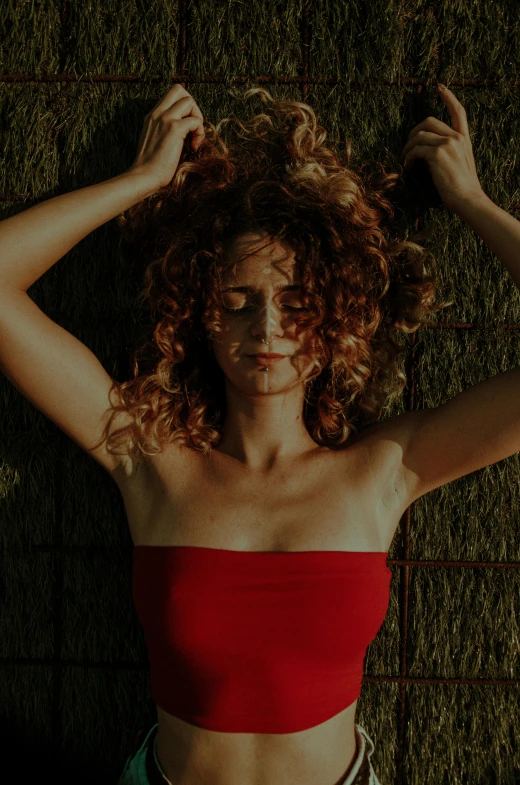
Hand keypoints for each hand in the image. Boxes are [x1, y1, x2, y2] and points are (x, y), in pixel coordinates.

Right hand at [127, 84, 205, 188]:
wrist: (144, 176)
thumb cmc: (150, 166)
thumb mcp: (155, 141)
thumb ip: (164, 131)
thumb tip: (183, 131)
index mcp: (152, 115)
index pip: (171, 95)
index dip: (184, 106)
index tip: (186, 125)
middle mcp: (158, 113)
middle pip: (179, 89)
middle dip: (192, 105)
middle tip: (193, 126)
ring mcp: (165, 119)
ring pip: (189, 101)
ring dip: (198, 118)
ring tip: (194, 137)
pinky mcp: (174, 129)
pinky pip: (195, 121)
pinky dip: (200, 133)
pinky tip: (194, 146)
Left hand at [400, 85, 484, 212]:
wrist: (469, 199)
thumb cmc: (463, 189)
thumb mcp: (460, 165)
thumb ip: (449, 153)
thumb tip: (426, 153)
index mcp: (464, 139)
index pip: (458, 111)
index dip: (448, 97)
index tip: (439, 87)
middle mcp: (456, 137)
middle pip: (429, 121)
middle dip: (413, 131)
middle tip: (407, 146)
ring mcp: (447, 143)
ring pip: (419, 135)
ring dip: (407, 148)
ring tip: (405, 161)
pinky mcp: (437, 153)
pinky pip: (415, 150)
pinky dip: (408, 159)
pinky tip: (408, 168)